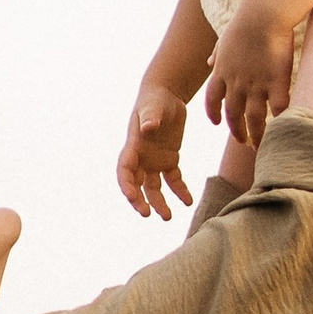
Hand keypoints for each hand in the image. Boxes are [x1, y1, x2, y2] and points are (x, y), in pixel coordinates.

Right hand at [117, 81, 193, 221]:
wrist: (166, 96)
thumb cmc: (155, 100)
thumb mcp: (153, 106)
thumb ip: (151, 117)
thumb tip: (148, 127)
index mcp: (132, 147)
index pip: (125, 171)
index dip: (127, 186)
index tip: (132, 198)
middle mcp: (141, 158)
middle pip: (137, 184)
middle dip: (140, 200)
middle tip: (148, 214)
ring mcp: (154, 161)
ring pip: (154, 188)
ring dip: (159, 203)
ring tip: (168, 217)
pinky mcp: (169, 160)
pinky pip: (173, 180)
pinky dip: (180, 191)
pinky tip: (187, 201)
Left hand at [202, 0, 298, 146]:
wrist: (262, 15)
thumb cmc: (246, 20)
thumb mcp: (224, 38)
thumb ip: (218, 53)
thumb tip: (209, 61)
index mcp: (221, 72)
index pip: (212, 100)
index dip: (214, 113)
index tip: (216, 123)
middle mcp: (236, 83)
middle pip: (233, 115)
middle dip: (237, 131)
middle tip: (243, 142)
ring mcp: (256, 85)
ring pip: (255, 119)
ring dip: (257, 135)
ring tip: (261, 147)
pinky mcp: (276, 82)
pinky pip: (279, 109)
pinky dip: (282, 121)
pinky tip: (285, 129)